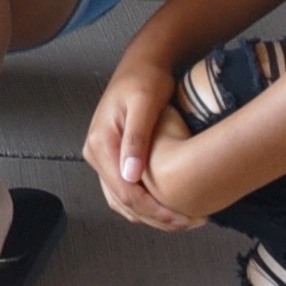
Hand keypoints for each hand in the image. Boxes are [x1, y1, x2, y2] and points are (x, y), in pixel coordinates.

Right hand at [84, 55, 207, 233]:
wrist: (142, 63)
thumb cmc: (145, 79)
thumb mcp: (143, 104)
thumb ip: (135, 139)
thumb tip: (130, 175)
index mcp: (100, 142)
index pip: (124, 190)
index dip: (154, 210)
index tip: (182, 217)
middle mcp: (95, 152)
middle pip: (122, 201)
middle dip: (156, 217)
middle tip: (190, 222)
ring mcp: (103, 157)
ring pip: (122, 201)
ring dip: (150, 216)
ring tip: (182, 219)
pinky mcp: (113, 158)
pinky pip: (124, 192)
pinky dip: (145, 205)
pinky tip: (167, 207)